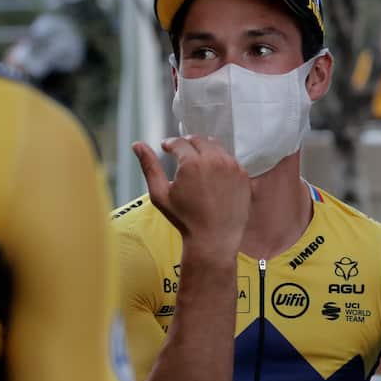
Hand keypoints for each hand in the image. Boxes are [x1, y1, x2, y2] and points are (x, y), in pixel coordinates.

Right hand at [133, 136, 251, 260]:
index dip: (170, 143)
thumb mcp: (160, 194)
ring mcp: (232, 167)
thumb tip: (137, 144)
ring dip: (204, 150)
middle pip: (199, 140)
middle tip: (180, 152)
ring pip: (216, 147)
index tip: (166, 148)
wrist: (213, 239)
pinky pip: (230, 160)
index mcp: (192, 163)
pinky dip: (219, 161)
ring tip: (196, 161)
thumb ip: (149, 166)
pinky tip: (212, 173)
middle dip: (187, 144)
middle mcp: (215, 160)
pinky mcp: (243, 175)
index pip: (179, 142)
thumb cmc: (183, 219)